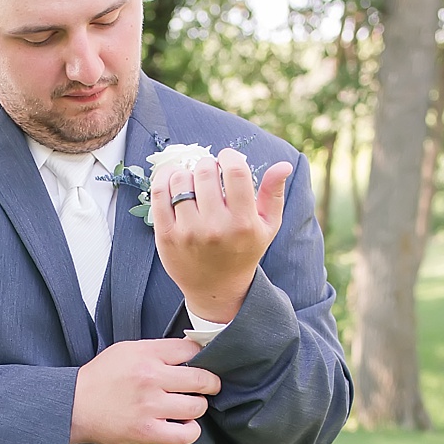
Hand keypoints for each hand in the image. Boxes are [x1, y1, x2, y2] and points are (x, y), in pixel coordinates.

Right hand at [70, 336, 221, 443]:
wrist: (74, 406)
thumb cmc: (100, 379)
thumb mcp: (126, 350)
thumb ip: (156, 350)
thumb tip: (188, 352)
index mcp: (147, 355)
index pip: (192, 349)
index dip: (202, 356)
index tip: (202, 364)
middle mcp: (151, 378)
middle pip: (202, 379)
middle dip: (210, 384)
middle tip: (208, 387)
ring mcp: (150, 406)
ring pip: (197, 406)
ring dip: (198, 407)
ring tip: (189, 407)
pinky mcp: (147, 431)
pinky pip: (185, 434)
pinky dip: (190, 430)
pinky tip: (183, 425)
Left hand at [151, 146, 292, 327]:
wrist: (216, 288)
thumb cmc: (244, 251)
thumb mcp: (267, 226)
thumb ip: (273, 194)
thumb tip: (283, 165)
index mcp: (242, 222)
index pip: (235, 171)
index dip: (229, 156)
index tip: (227, 158)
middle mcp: (214, 227)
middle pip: (205, 172)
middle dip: (209, 165)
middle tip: (211, 173)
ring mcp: (187, 232)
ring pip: (181, 180)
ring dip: (188, 173)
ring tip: (194, 182)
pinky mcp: (166, 236)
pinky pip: (159, 195)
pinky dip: (164, 178)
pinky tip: (173, 176)